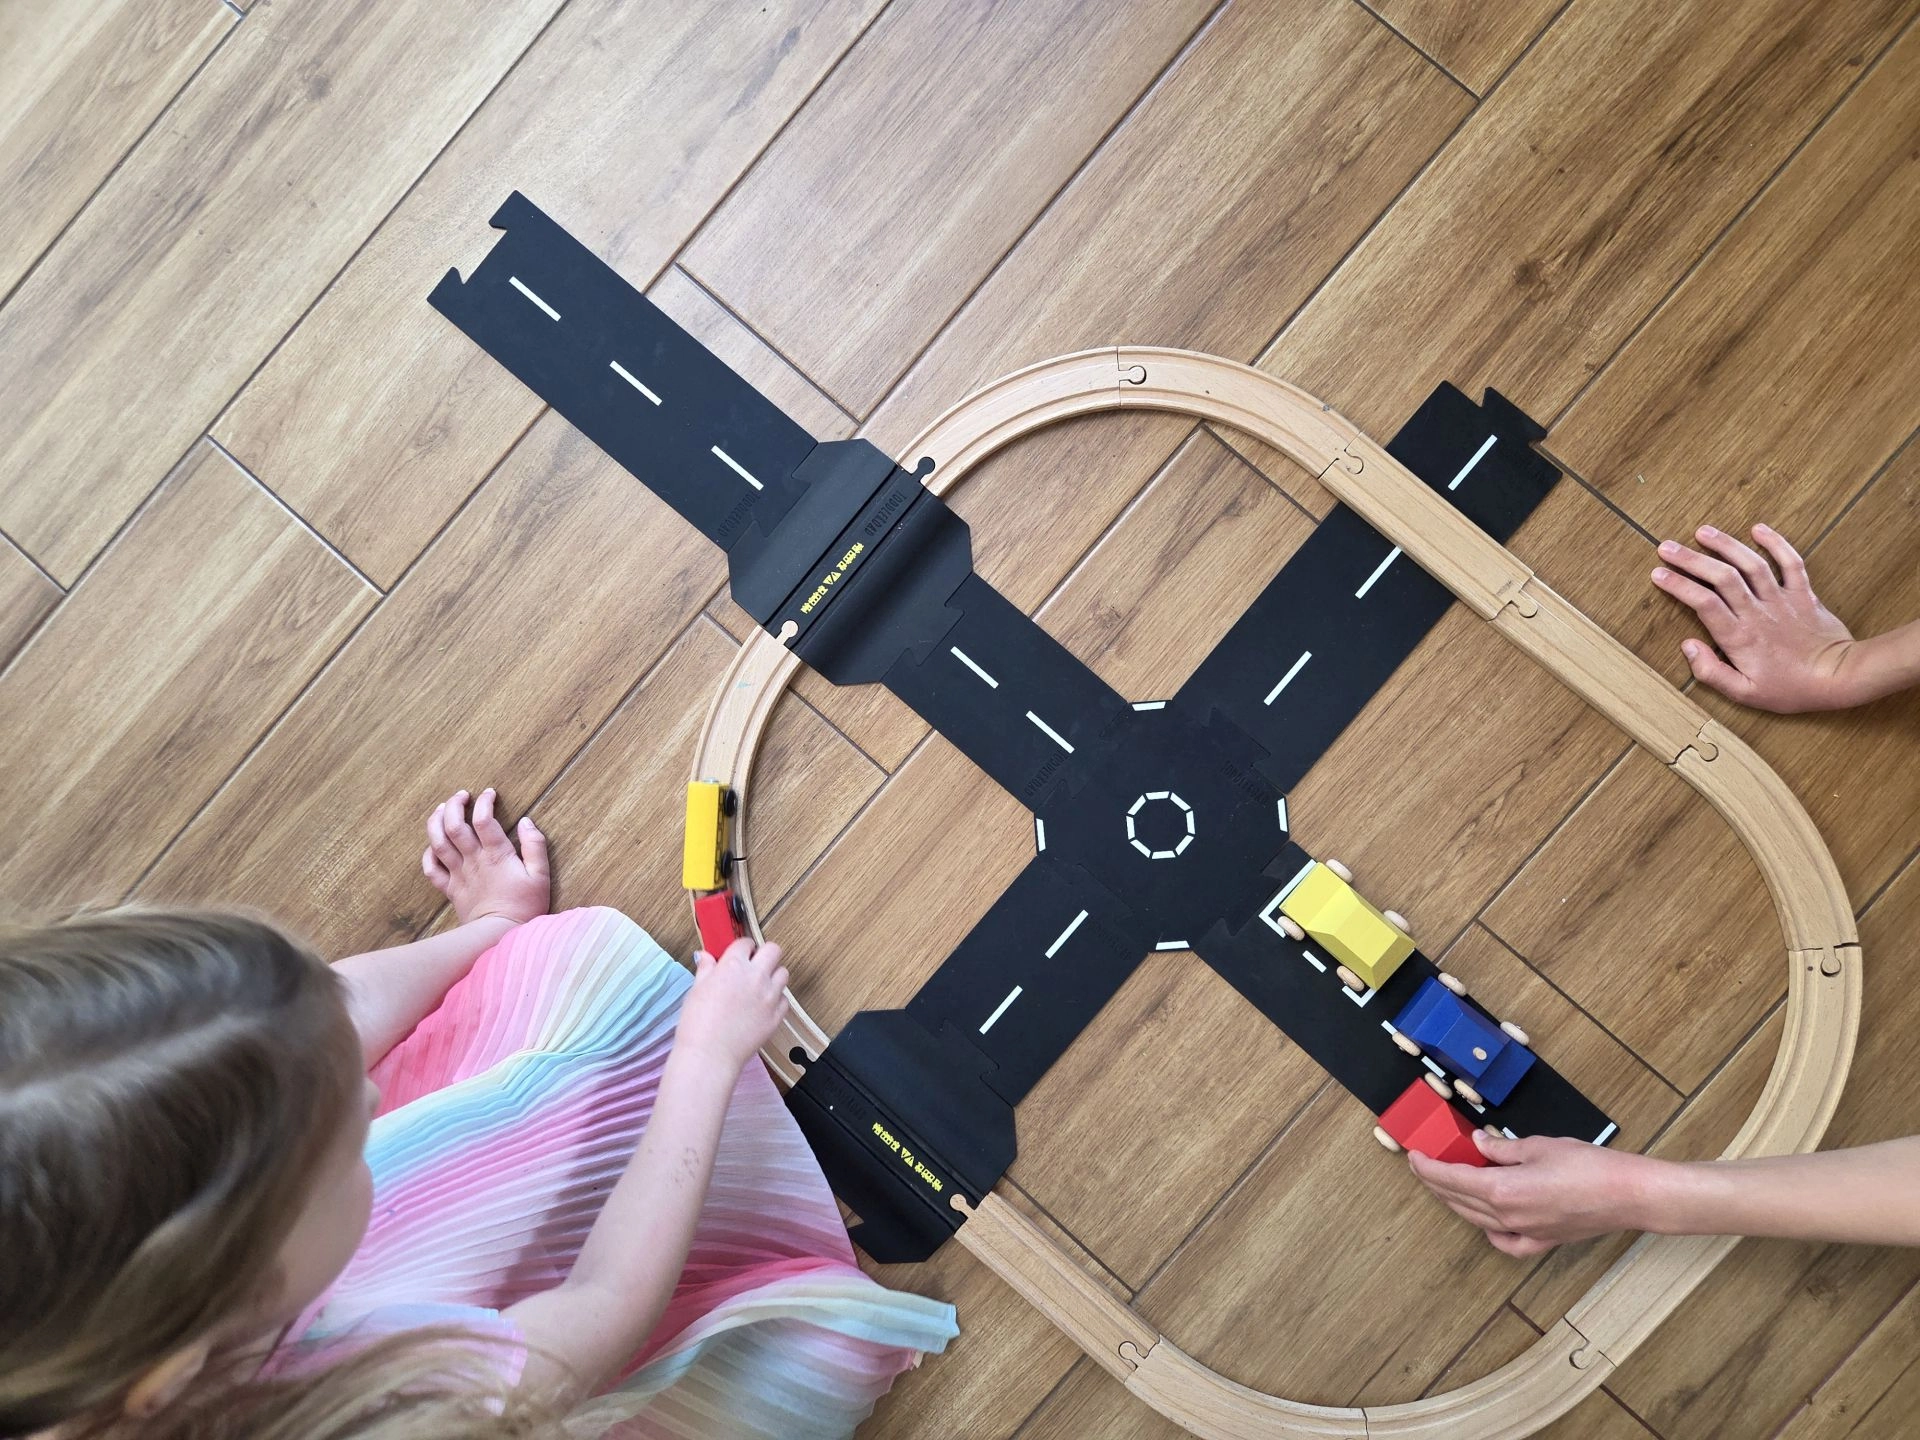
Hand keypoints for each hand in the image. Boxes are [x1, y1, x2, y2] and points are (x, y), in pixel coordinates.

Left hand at [422, 788, 549, 923]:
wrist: (499, 936)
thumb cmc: (524, 906)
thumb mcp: (541, 876)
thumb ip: (535, 846)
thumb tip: (526, 822)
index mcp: (496, 855)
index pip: (484, 819)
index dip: (485, 802)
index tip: (489, 793)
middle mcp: (473, 860)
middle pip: (454, 825)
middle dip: (454, 805)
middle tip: (461, 795)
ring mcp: (459, 874)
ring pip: (438, 842)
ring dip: (436, 821)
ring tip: (441, 809)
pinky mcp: (451, 889)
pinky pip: (431, 868)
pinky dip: (428, 853)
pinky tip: (433, 844)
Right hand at [676, 938, 789, 1071]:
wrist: (710, 1055)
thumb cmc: (698, 1024)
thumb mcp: (696, 990)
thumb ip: (706, 969)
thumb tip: (705, 956)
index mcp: (733, 966)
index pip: (746, 943)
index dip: (742, 948)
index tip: (740, 954)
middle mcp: (756, 976)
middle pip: (773, 950)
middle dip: (765, 954)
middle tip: (755, 965)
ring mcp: (770, 996)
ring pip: (783, 973)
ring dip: (773, 976)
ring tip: (760, 986)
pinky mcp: (777, 1015)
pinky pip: (785, 999)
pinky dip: (777, 1000)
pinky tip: (763, 1007)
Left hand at [1408, 1132, 1670, 1256]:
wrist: (1629, 1195)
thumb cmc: (1589, 1166)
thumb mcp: (1539, 1146)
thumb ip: (1502, 1148)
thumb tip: (1478, 1144)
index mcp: (1502, 1190)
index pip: (1450, 1180)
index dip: (1427, 1168)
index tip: (1412, 1156)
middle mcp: (1508, 1217)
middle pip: (1459, 1201)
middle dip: (1436, 1183)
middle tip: (1424, 1166)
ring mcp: (1525, 1233)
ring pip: (1477, 1220)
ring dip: (1457, 1202)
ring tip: (1446, 1186)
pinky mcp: (1543, 1242)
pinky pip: (1506, 1242)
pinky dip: (1490, 1231)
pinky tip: (1488, 1221)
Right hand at [1651, 524, 1856, 711]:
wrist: (1839, 678)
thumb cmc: (1790, 689)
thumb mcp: (1744, 694)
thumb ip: (1710, 672)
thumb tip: (1687, 646)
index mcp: (1739, 637)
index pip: (1702, 603)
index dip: (1678, 585)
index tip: (1657, 574)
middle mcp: (1757, 612)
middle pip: (1721, 577)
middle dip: (1691, 559)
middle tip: (1666, 547)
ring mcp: (1781, 600)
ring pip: (1750, 564)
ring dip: (1725, 545)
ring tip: (1702, 531)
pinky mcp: (1802, 594)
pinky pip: (1791, 562)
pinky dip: (1776, 543)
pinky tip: (1758, 529)